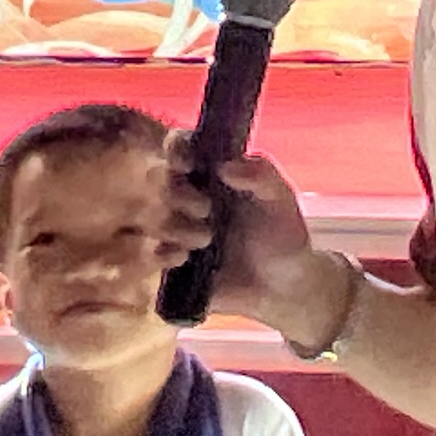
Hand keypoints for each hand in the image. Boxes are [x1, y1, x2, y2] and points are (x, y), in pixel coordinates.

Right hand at [163, 141, 326, 334]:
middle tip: (205, 208)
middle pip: (160, 180)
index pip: (182, 148)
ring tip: (206, 240)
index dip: (176, 149)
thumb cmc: (282, 236)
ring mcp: (180, 229)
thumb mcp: (281, 200)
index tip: (187, 163)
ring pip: (154, 217)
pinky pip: (152, 253)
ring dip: (175, 226)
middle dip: (177, 192)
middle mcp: (190, 197)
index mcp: (213, 174)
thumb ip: (261, 176)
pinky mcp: (175, 263)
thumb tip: (225, 166)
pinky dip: (162, 254)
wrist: (283, 288)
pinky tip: (183, 258)